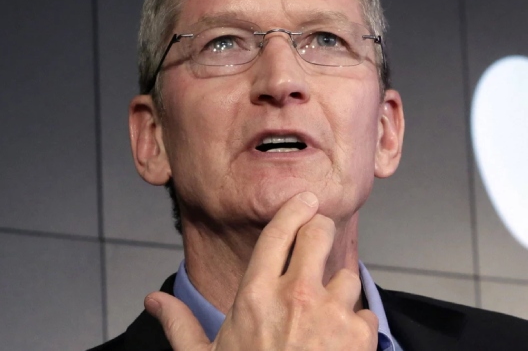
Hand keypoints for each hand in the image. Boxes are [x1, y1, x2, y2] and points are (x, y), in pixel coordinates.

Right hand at [144, 191, 378, 349]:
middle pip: (319, 234)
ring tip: (324, 317)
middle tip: (319, 240)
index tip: (306, 200)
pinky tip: (338, 344)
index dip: (294, 209)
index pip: (278, 233)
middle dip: (321, 232)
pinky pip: (365, 313)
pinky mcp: (360, 336)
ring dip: (339, 291)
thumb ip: (180, 326)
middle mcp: (295, 296)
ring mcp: (331, 314)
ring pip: (347, 275)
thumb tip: (153, 301)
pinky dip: (356, 325)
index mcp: (255, 297)